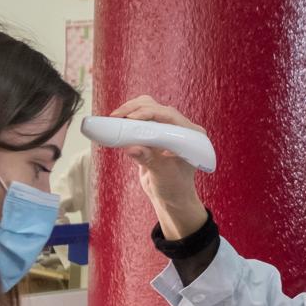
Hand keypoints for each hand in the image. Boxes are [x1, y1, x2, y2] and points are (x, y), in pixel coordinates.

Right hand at [111, 95, 208, 238]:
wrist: (170, 197)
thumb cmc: (175, 188)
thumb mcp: (162, 174)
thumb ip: (148, 160)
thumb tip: (131, 148)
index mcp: (191, 135)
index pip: (169, 116)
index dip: (149, 113)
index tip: (131, 118)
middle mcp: (181, 129)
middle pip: (157, 108)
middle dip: (135, 109)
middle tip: (116, 117)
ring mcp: (168, 129)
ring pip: (148, 109)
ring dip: (130, 111)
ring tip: (114, 118)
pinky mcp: (155, 132)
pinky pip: (141, 119)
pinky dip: (128, 119)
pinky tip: (116, 123)